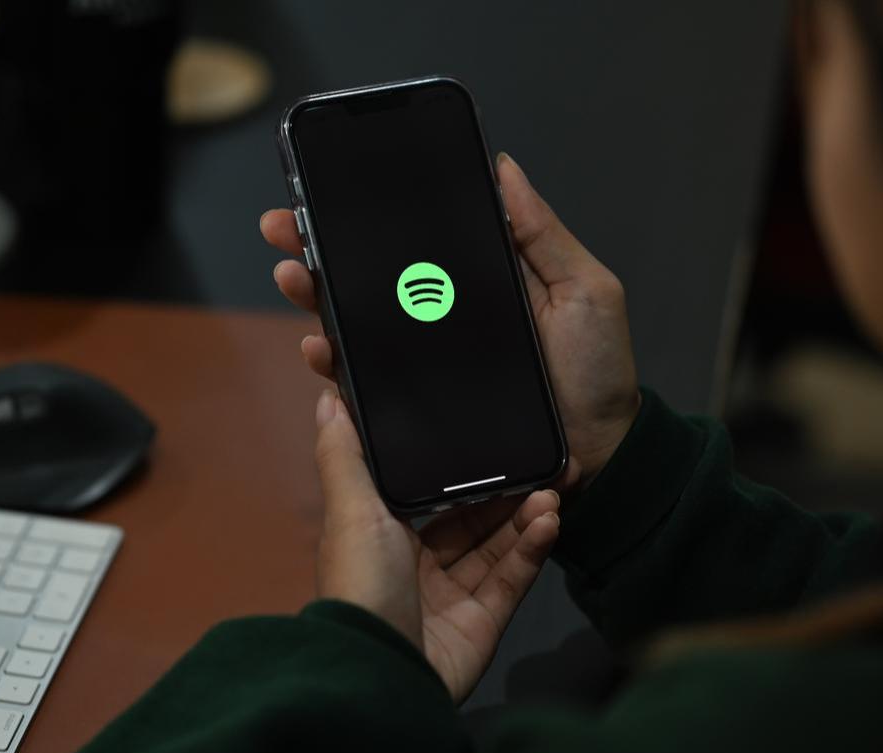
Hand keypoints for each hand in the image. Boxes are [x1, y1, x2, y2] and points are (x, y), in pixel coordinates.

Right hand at [261, 152, 641, 486]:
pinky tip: (318, 347)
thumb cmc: (597, 372)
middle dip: (320, 249)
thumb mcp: (584, 289)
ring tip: (292, 277)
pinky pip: (368, 383)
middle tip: (282, 228)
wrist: (600, 455)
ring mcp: (430, 361)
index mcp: (480, 279)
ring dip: (316, 299)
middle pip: (372, 277)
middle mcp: (446, 316)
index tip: (328, 190)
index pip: (414, 241)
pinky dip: (336, 365)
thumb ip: (542, 233)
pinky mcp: (422, 405)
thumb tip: (503, 168)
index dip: (370, 216)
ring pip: (359, 324)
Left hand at [314, 388, 560, 703]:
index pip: (428, 492)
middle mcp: (414, 564)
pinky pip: (510, 578)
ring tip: (552, 489)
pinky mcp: (480, 623)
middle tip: (544, 463)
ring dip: (525, 516)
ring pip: (495, 546)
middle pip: (470, 519)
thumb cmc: (360, 584)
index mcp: (380, 535)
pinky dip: (531, 549)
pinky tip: (548, 521)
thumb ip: (345, 454)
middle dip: (507, 491)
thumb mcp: (350, 509)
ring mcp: (449, 596)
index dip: (463, 468)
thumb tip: (329, 398)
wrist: (381, 669)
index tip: (496, 438)